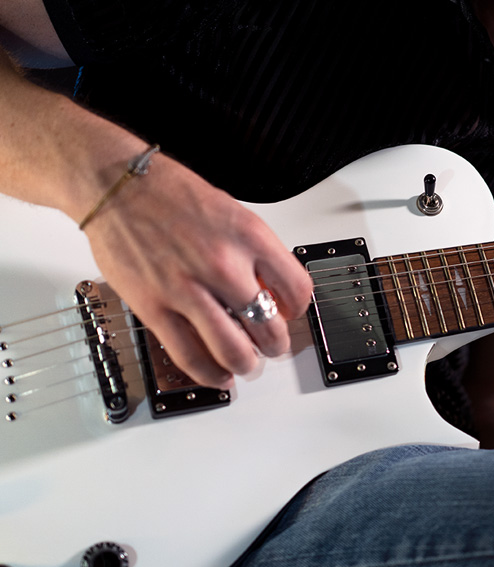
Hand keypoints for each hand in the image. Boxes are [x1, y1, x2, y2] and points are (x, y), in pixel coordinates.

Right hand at [83, 151, 312, 388]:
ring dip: (247, 364)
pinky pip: (190, 356)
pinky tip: (218, 376)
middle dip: (276, 344)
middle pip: (269, 327)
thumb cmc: (172, 195)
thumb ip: (253, 253)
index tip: (290, 314)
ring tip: (247, 364)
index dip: (298, 309)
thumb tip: (269, 291)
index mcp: (249, 237)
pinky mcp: (155, 307)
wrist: (118, 186)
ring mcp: (188, 289)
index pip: (296, 289)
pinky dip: (210, 374)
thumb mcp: (231, 213)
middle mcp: (223, 264)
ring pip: (234, 350)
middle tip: (272, 346)